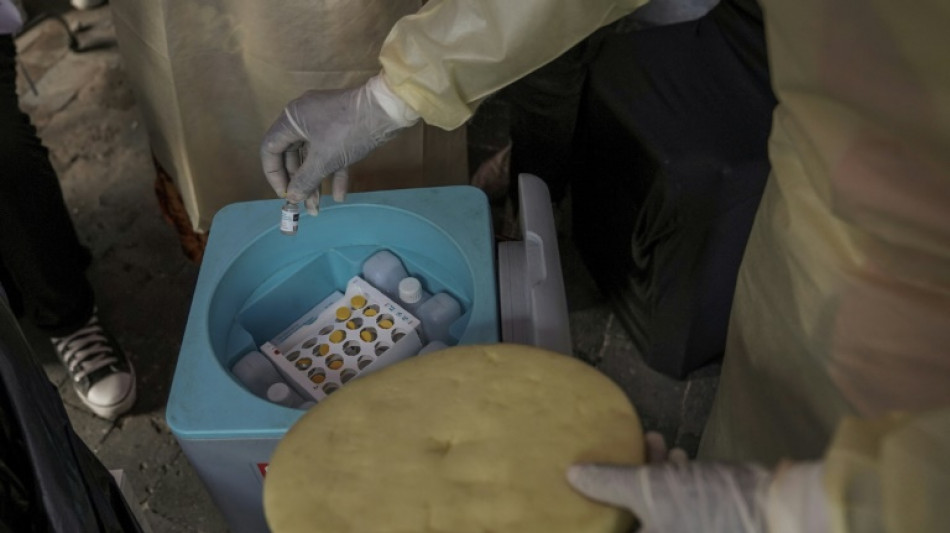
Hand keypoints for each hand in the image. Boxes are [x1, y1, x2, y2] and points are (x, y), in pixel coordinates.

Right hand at [260, 75, 416, 213]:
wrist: (386, 111)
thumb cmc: (347, 132)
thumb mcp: (324, 159)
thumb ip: (305, 180)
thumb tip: (293, 197)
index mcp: (291, 119)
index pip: (270, 148)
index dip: (274, 174)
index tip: (283, 194)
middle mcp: (303, 118)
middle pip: (292, 155)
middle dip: (298, 182)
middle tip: (302, 204)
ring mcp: (324, 123)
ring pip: (313, 156)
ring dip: (315, 181)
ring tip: (318, 208)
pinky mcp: (341, 128)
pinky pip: (331, 152)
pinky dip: (334, 172)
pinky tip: (339, 195)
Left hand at [566, 433, 827, 532]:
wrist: (774, 511)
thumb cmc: (705, 506)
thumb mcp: (649, 488)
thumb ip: (608, 483)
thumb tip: (572, 476)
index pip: (608, 529)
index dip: (594, 512)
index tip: (583, 487)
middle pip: (630, 517)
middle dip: (625, 482)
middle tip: (628, 449)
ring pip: (655, 508)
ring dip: (651, 473)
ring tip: (654, 443)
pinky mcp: (706, 525)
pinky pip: (677, 505)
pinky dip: (673, 480)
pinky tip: (676, 456)